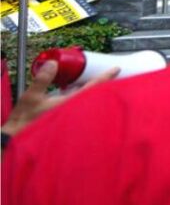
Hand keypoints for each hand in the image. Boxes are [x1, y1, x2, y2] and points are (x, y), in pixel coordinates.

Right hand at [1, 60, 119, 138]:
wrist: (17, 141)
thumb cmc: (24, 121)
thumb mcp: (31, 97)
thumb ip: (42, 80)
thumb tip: (53, 63)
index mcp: (69, 105)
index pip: (92, 88)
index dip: (105, 77)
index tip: (116, 69)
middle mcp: (75, 113)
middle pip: (96, 97)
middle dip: (105, 87)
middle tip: (113, 77)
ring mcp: (73, 120)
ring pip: (90, 105)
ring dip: (95, 95)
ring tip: (100, 86)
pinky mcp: (68, 125)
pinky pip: (82, 111)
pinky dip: (86, 103)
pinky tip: (83, 99)